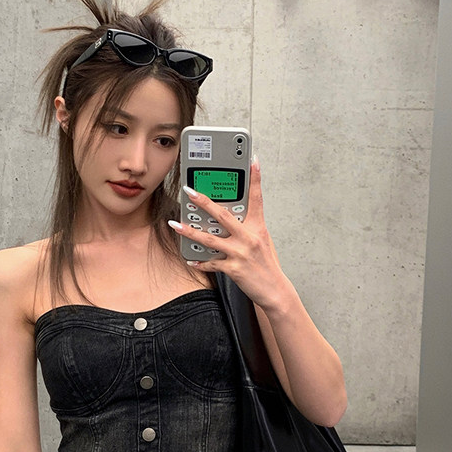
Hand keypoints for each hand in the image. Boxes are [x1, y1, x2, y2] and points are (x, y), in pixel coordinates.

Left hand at [168, 158, 291, 313]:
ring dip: (190, 231)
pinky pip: (211, 262)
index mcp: (258, 227)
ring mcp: (240, 253)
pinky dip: (200, 261)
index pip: (257, 199)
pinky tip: (190, 258)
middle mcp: (249, 237)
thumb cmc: (267, 265)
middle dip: (204, 202)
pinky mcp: (233, 268)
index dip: (255, 179)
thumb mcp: (262, 240)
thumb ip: (248, 228)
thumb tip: (230, 219)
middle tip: (190, 191)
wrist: (275, 290)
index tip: (252, 161)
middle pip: (223, 215)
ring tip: (176, 224)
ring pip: (210, 238)